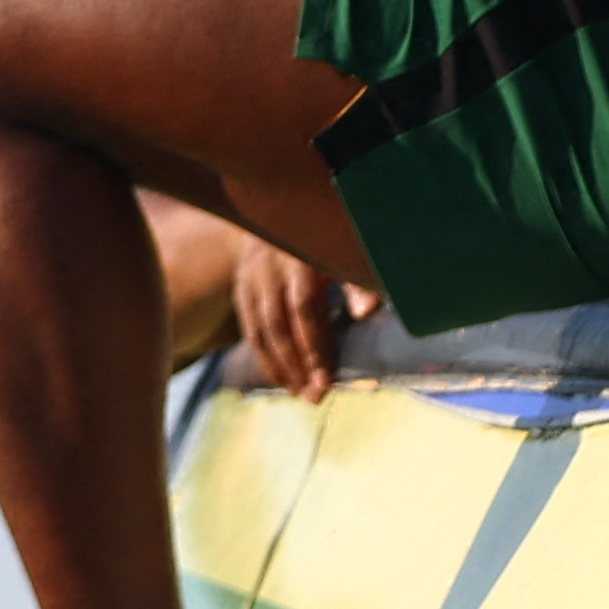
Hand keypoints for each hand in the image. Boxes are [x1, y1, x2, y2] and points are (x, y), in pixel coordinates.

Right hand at [229, 231, 379, 402]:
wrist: (281, 212)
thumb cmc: (326, 240)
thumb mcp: (343, 252)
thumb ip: (357, 282)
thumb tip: (366, 313)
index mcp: (300, 256)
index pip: (304, 308)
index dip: (314, 346)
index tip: (326, 379)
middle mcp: (270, 266)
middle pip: (278, 324)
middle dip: (296, 365)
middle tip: (315, 396)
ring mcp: (251, 277)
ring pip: (259, 331)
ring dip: (279, 367)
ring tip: (300, 393)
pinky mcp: (242, 287)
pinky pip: (249, 330)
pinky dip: (264, 357)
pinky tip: (281, 379)